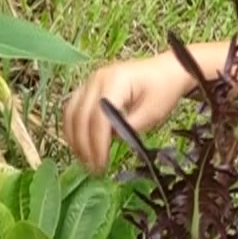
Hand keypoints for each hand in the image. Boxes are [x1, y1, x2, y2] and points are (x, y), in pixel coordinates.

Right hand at [61, 52, 194, 172]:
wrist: (166, 71)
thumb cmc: (163, 90)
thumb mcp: (152, 113)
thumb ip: (129, 127)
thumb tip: (110, 140)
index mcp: (115, 81)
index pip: (99, 117)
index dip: (98, 144)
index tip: (101, 164)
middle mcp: (97, 79)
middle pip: (81, 116)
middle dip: (84, 145)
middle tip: (92, 168)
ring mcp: (90, 81)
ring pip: (71, 112)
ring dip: (74, 138)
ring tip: (84, 160)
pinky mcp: (89, 87)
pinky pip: (73, 108)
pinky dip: (73, 128)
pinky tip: (79, 144)